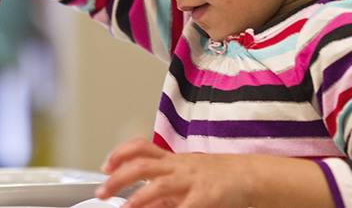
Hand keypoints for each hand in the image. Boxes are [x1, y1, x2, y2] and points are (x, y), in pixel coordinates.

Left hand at [95, 138, 255, 207]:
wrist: (250, 176)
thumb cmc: (216, 178)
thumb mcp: (185, 180)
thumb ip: (161, 193)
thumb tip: (137, 204)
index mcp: (173, 161)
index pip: (141, 148)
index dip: (120, 154)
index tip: (105, 166)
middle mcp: (180, 167)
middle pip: (143, 165)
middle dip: (118, 178)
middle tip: (101, 192)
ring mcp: (193, 181)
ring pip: (160, 185)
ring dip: (138, 198)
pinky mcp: (207, 197)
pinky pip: (187, 207)